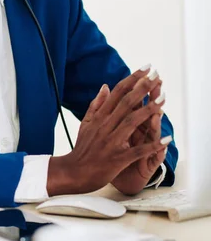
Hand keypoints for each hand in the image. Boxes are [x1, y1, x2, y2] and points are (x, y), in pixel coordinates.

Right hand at [47, 68, 170, 195]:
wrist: (73, 173)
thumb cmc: (82, 148)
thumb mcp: (85, 123)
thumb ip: (96, 104)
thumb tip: (105, 86)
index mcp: (99, 117)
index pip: (117, 92)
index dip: (132, 79)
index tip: (145, 68)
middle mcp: (105, 126)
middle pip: (126, 103)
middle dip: (143, 88)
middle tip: (157, 76)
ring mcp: (111, 142)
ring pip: (132, 122)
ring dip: (149, 110)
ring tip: (163, 99)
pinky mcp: (117, 159)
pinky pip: (137, 150)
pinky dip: (152, 145)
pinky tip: (165, 139)